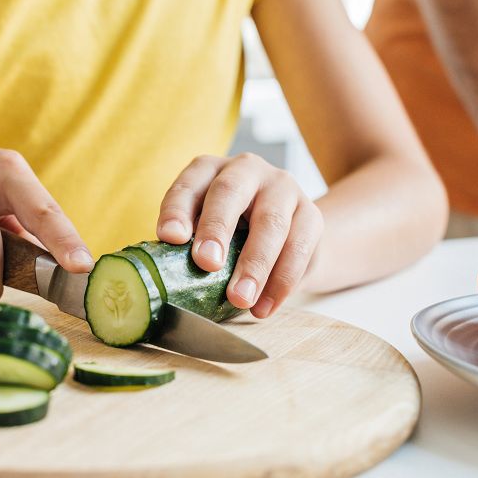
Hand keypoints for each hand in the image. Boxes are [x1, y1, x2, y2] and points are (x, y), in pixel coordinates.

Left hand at [156, 153, 322, 317]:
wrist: (287, 234)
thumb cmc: (231, 234)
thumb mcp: (204, 231)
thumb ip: (188, 246)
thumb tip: (165, 280)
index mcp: (209, 170)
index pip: (189, 185)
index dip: (177, 210)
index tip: (170, 238)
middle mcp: (246, 169)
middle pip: (230, 192)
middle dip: (216, 229)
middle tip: (207, 264)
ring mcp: (282, 188)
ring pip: (271, 222)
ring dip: (254, 265)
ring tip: (239, 299)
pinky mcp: (311, 213)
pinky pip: (300, 247)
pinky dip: (281, 282)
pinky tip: (264, 307)